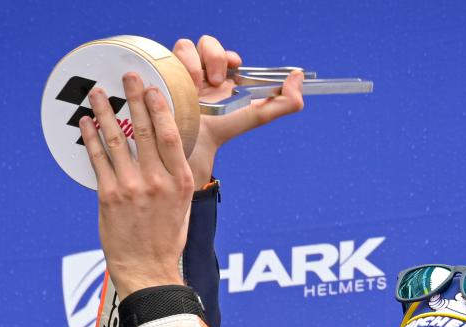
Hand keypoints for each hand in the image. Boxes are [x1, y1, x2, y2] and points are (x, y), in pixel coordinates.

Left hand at [78, 73, 193, 295]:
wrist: (148, 270)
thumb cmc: (166, 240)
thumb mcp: (182, 206)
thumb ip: (173, 176)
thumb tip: (161, 148)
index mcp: (180, 182)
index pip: (171, 135)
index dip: (160, 108)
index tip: (152, 89)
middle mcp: (158, 181)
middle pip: (144, 130)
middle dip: (134, 99)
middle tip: (127, 76)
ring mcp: (132, 188)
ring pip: (117, 140)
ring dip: (106, 112)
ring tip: (98, 93)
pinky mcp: (109, 197)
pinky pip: (98, 159)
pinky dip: (91, 138)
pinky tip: (86, 123)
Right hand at [172, 35, 305, 186]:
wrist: (196, 144)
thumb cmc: (225, 129)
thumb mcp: (258, 115)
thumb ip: (285, 101)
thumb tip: (300, 76)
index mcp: (222, 76)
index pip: (224, 53)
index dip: (227, 54)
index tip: (235, 65)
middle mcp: (202, 72)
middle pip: (206, 43)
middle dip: (213, 55)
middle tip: (216, 81)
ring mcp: (182, 74)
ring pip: (186, 46)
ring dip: (193, 62)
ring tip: (197, 87)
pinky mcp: (165, 76)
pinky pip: (168, 56)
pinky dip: (177, 66)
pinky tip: (183, 86)